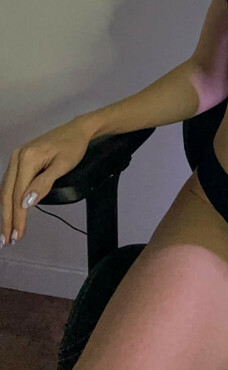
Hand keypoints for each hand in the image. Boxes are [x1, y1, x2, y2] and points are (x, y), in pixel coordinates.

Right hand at [0, 118, 90, 246]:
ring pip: (6, 189)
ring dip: (6, 211)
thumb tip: (26, 203)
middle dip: (6, 218)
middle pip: (7, 193)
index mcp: (27, 158)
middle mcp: (17, 157)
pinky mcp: (19, 159)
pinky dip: (9, 199)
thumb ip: (44, 184)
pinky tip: (10, 211)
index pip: (18, 194)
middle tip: (7, 240)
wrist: (78, 130)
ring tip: (8, 230)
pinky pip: (10, 182)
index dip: (17, 217)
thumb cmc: (73, 146)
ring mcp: (17, 157)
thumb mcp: (63, 166)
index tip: (17, 235)